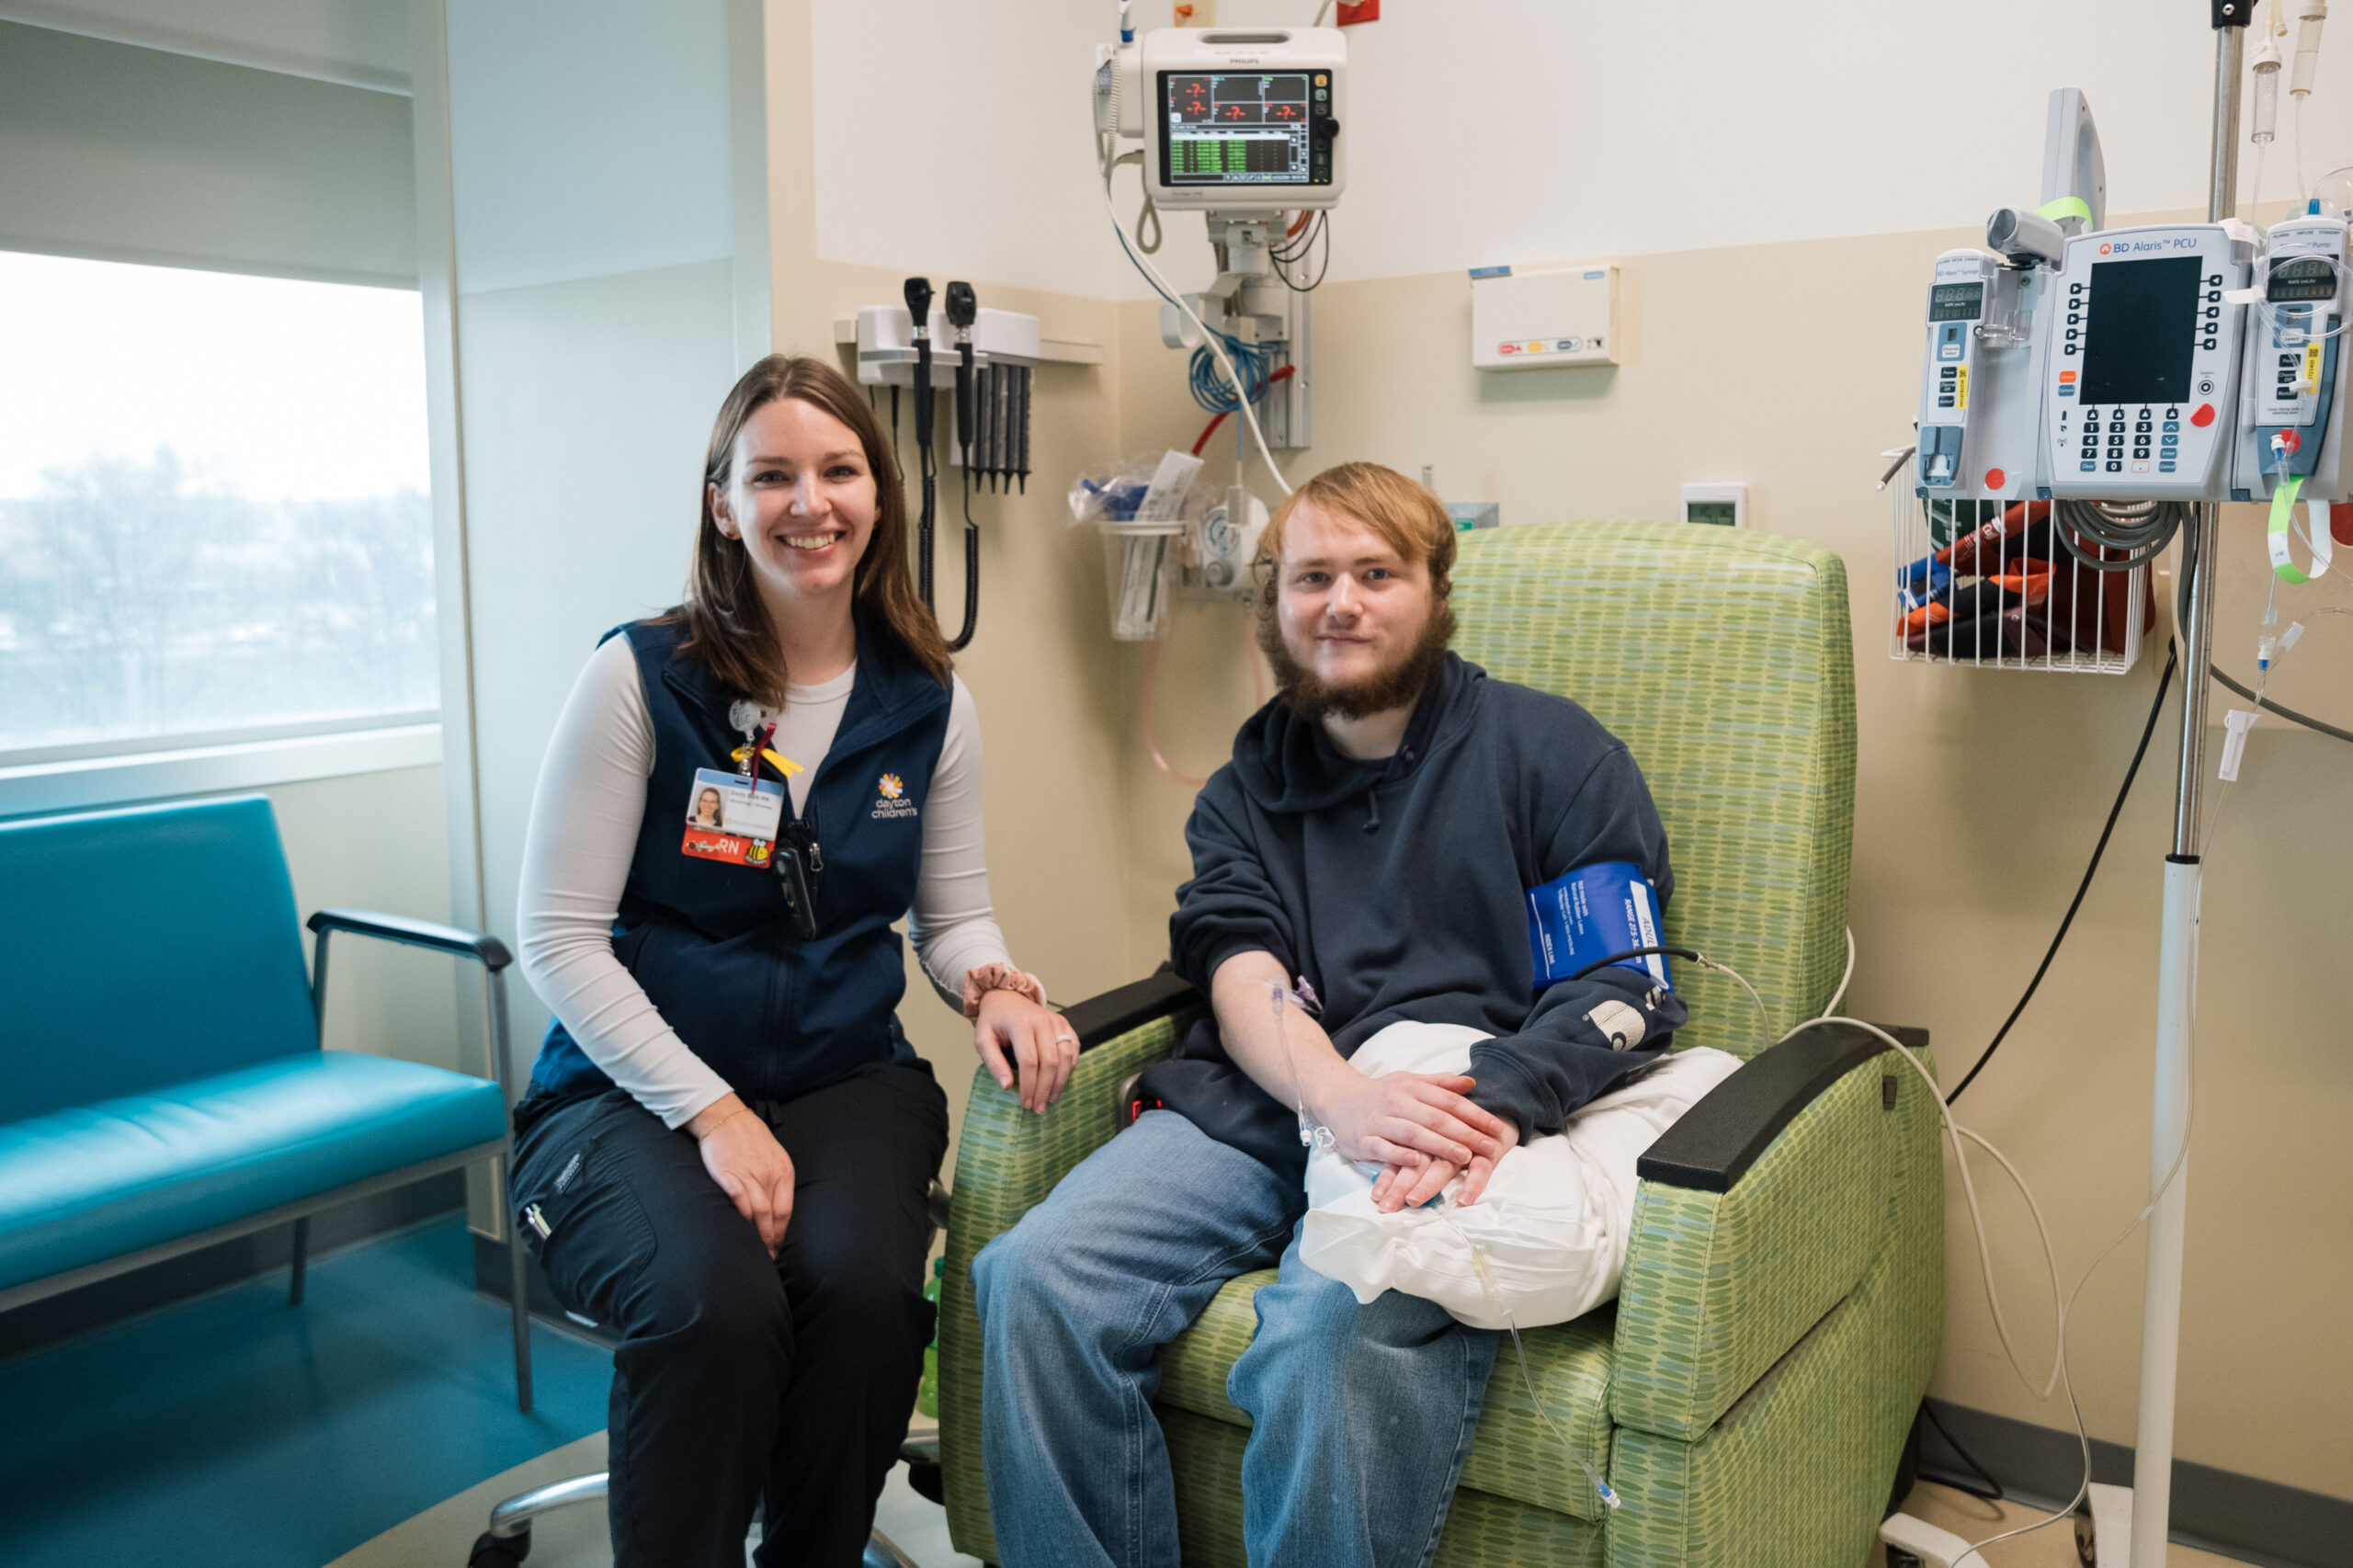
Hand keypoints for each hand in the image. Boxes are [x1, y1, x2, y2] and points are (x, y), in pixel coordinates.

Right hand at [686, 1094, 794, 1255]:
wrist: (725, 1117)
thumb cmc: (749, 1138)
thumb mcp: (773, 1156)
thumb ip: (775, 1181)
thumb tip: (775, 1211)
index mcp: (783, 1170)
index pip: (785, 1210)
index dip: (781, 1233)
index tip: (777, 1248)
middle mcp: (768, 1174)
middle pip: (772, 1215)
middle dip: (770, 1240)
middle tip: (767, 1257)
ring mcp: (747, 1173)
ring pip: (757, 1212)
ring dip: (756, 1235)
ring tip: (754, 1251)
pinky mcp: (727, 1173)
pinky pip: (737, 1200)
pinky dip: (740, 1217)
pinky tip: (739, 1231)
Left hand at [975, 988, 1077, 1112]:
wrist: (1007, 999)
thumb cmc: (994, 1022)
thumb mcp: (983, 1040)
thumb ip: (994, 1063)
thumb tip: (1008, 1086)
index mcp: (1021, 1024)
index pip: (1029, 1061)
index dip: (1029, 1086)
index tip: (1025, 1103)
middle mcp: (1043, 1021)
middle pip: (1050, 1062)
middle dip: (1045, 1089)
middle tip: (1039, 1107)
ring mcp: (1057, 1022)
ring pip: (1066, 1057)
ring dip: (1060, 1083)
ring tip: (1051, 1099)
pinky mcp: (1065, 1026)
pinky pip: (1073, 1050)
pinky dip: (1069, 1069)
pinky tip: (1059, 1082)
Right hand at [1318, 1070, 1510, 1172]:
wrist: (1337, 1098)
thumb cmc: (1380, 1093)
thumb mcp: (1409, 1082)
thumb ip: (1440, 1083)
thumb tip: (1472, 1084)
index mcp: (1411, 1087)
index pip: (1448, 1100)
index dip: (1474, 1114)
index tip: (1496, 1128)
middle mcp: (1396, 1102)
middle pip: (1435, 1118)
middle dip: (1465, 1133)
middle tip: (1489, 1146)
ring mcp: (1379, 1122)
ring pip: (1413, 1133)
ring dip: (1440, 1145)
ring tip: (1464, 1156)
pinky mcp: (1363, 1140)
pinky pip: (1384, 1149)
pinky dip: (1401, 1155)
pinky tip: (1418, 1161)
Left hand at [1371, 1115, 1520, 1212]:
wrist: (1496, 1114)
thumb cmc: (1458, 1131)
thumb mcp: (1433, 1141)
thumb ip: (1408, 1154)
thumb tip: (1380, 1183)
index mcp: (1425, 1135)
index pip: (1402, 1157)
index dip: (1388, 1177)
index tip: (1376, 1197)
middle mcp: (1441, 1141)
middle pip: (1418, 1163)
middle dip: (1401, 1185)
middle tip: (1388, 1205)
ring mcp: (1465, 1147)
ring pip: (1443, 1166)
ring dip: (1428, 1184)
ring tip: (1414, 1201)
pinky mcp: (1488, 1152)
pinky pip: (1480, 1169)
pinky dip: (1472, 1184)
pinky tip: (1464, 1201)